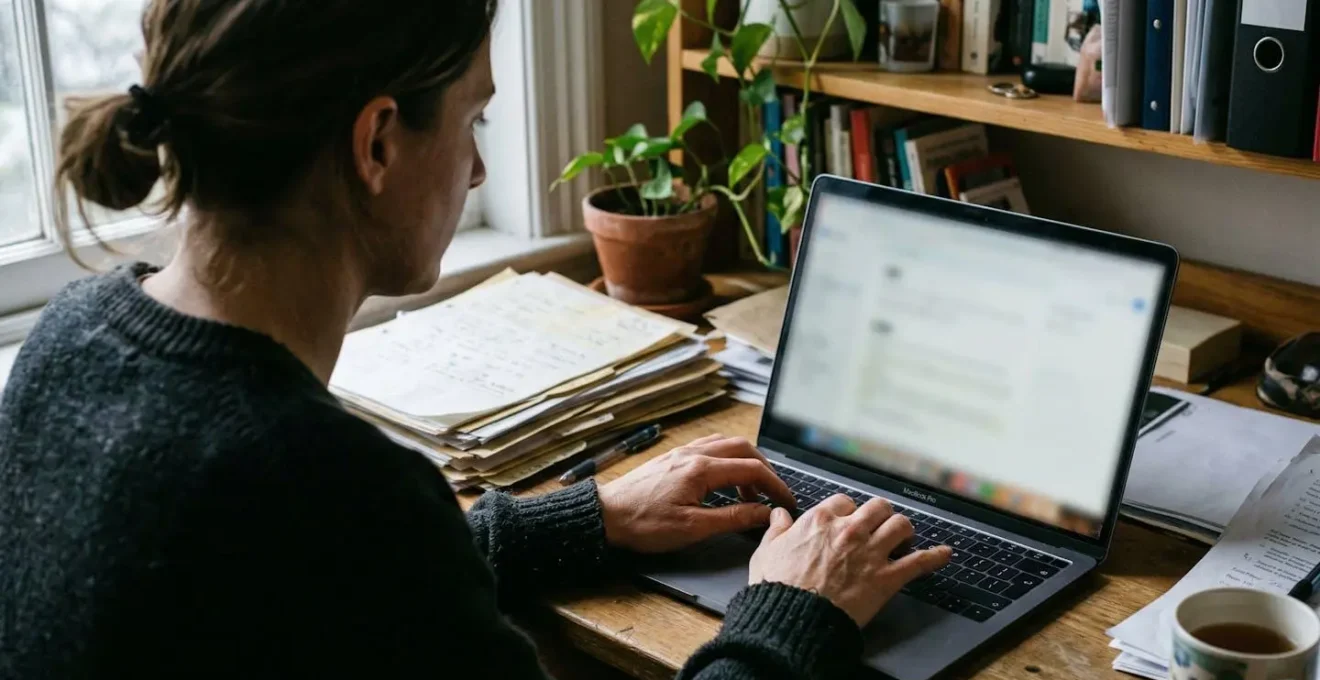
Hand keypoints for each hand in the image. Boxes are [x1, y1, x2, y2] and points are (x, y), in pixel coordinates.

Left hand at [597, 434, 796, 553]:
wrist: (605, 515)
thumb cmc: (643, 524)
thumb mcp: (693, 528)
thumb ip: (732, 518)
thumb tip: (763, 514)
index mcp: (702, 469)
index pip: (752, 470)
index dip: (775, 485)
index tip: (787, 501)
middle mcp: (693, 454)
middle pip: (743, 449)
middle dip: (765, 469)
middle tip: (773, 493)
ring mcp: (681, 453)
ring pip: (726, 444)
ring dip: (745, 462)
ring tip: (750, 491)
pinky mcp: (672, 458)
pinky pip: (708, 448)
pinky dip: (726, 460)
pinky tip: (723, 480)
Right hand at [749, 495, 951, 626]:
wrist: (795, 618)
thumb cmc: (778, 589)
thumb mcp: (766, 553)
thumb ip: (776, 531)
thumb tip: (778, 516)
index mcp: (820, 521)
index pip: (844, 502)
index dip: (848, 512)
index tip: (849, 521)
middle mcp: (849, 531)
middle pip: (878, 508)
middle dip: (881, 515)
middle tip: (880, 526)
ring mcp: (871, 553)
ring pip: (900, 526)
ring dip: (904, 531)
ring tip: (905, 538)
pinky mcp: (886, 578)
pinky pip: (919, 562)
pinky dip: (935, 557)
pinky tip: (945, 554)